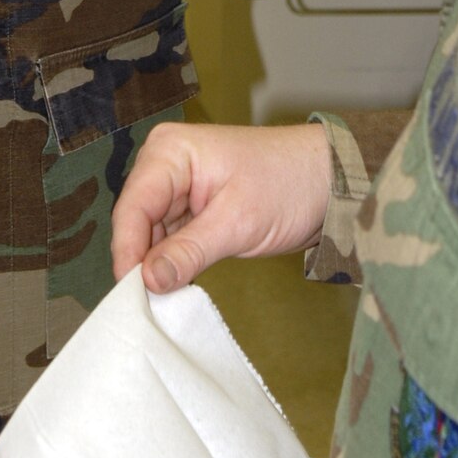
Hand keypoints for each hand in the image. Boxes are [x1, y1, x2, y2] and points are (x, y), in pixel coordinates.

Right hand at [112, 120, 333, 290]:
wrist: (330, 180)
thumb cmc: (288, 186)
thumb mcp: (238, 222)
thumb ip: (188, 251)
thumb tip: (147, 281)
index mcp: (169, 152)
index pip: (132, 206)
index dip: (127, 251)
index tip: (131, 294)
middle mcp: (165, 163)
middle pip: (136, 220)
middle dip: (141, 260)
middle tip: (146, 305)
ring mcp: (177, 184)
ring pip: (150, 232)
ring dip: (157, 264)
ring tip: (162, 300)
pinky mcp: (191, 205)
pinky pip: (170, 236)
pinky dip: (173, 261)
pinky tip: (177, 284)